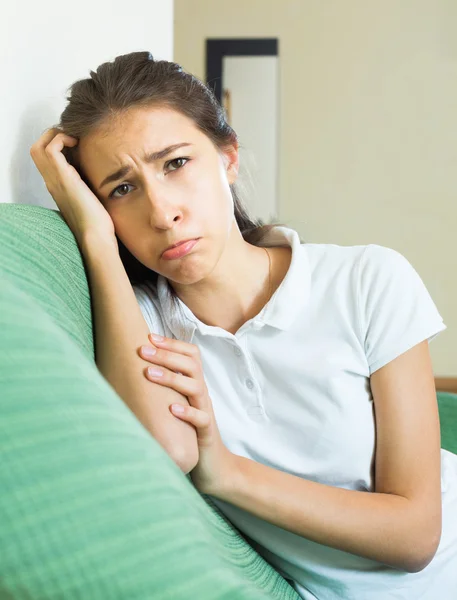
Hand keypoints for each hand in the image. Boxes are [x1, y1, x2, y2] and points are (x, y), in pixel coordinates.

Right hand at [30, 128, 115, 245]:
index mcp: (57, 186)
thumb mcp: (91, 199)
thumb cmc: (97, 222)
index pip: (46, 159)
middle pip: (36, 149)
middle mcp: (52, 181)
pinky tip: (78, 145)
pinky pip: (51, 148)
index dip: (57, 145)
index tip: (76, 145)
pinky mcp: (63, 178)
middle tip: (73, 138)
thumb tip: (100, 175)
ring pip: (39, 146)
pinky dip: (62, 139)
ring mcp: (55, 179)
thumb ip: (88, 186)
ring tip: (74, 140)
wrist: (95, 236)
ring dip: (55, 136)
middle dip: (52, 136)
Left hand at [138, 333, 235, 494]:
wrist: (214, 465)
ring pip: (195, 387)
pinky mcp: (206, 433)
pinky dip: (187, 412)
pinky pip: (201, 419)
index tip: (149, 337)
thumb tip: (132, 371)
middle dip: (166, 354)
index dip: (172, 344)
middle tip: (142, 350)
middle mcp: (201, 395)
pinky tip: (172, 410)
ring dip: (172, 378)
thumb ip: (164, 389)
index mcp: (194, 385)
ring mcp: (205, 412)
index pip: (191, 355)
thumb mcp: (176, 404)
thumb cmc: (188, 432)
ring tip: (149, 373)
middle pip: (191, 365)